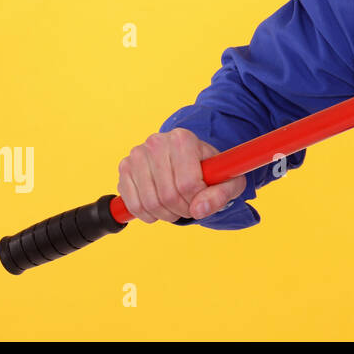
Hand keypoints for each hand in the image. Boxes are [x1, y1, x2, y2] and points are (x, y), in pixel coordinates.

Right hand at [117, 128, 245, 222]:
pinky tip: (159, 209)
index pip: (188, 184)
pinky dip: (147, 214)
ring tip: (176, 207)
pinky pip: (133, 204)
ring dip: (166, 214)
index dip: (197, 201)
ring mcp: (137, 154)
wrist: (189, 159)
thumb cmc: (211, 171)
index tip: (202, 200)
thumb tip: (199, 210)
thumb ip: (221, 194)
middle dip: (182, 209)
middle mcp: (157, 142)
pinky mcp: (124, 168)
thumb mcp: (228, 180)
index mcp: (183, 139)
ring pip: (150, 202)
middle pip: (169, 195)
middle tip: (189, 207)